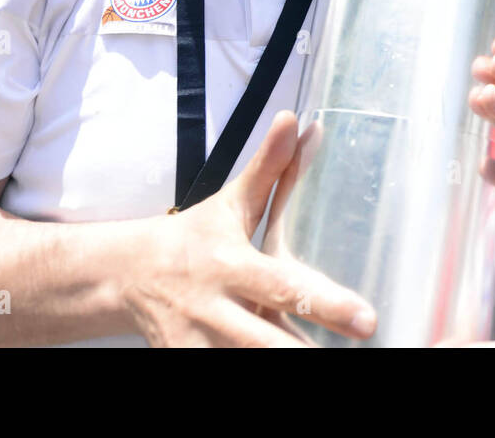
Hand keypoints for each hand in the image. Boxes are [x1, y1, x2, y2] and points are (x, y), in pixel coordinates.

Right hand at [125, 111, 375, 346]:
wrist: (128, 276)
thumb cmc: (194, 238)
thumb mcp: (230, 203)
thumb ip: (269, 168)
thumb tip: (296, 122)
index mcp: (230, 265)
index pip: (284, 288)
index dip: (326, 306)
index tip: (366, 321)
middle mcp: (216, 310)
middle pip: (267, 342)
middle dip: (305, 354)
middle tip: (359, 346)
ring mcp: (200, 344)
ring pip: (248, 362)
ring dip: (287, 365)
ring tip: (333, 365)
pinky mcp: (189, 363)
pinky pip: (228, 372)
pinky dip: (257, 371)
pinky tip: (291, 368)